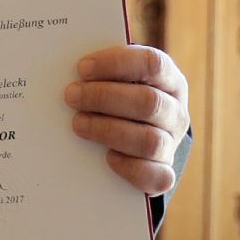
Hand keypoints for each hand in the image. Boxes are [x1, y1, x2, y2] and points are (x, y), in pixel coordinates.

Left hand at [65, 44, 189, 194]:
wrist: (136, 130)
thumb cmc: (116, 94)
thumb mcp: (114, 76)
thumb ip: (99, 70)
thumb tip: (63, 65)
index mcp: (168, 79)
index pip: (152, 63)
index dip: (116, 64)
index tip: (82, 68)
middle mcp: (175, 111)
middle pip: (148, 102)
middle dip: (104, 98)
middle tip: (71, 96)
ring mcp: (171, 143)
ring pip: (149, 140)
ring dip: (108, 130)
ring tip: (78, 124)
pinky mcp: (163, 172)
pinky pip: (156, 176)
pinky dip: (129, 168)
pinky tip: (107, 157)